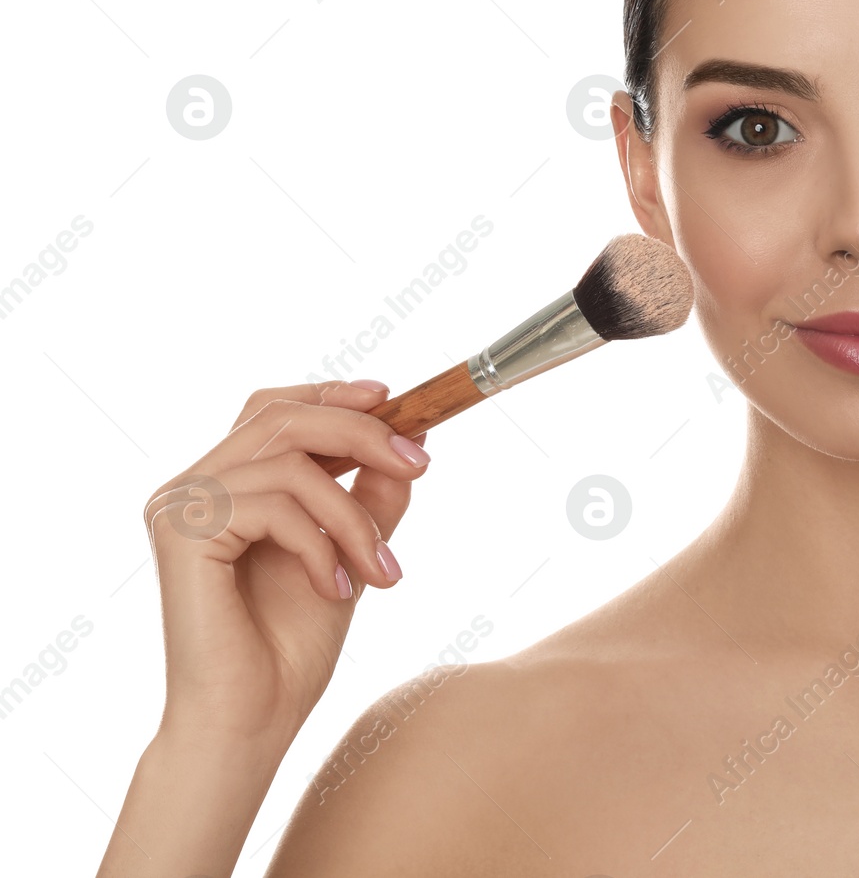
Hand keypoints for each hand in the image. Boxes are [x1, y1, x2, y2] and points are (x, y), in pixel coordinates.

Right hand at [143, 379, 429, 751]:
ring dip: (354, 516)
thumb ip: (370, 498)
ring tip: (383, 570)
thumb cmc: (290, 647)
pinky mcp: (181, 532)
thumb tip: (412, 444)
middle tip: (420, 466)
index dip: (332, 395)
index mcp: (224, 485)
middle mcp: (192, 487)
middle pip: (282, 417)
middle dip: (363, 433)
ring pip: (291, 464)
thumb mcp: (348, 553)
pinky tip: (337, 589)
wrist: (251, 721)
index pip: (273, 408)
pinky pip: (276, 507)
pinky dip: (322, 545)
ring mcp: (180, 506)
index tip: (394, 399)